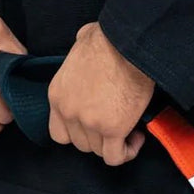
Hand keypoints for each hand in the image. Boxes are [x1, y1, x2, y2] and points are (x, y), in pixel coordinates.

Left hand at [47, 21, 155, 165]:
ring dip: (114, 143)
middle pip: (81, 143)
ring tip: (129, 129)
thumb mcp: (80, 40)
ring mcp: (90, 123)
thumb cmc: (108, 37)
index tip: (93, 122)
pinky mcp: (113, 129)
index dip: (77, 131)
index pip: (59, 132)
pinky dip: (126, 152)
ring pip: (99, 151)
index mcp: (58, 94)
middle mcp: (70, 112)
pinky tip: (136, 138)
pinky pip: (115, 157)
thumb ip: (77, 51)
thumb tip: (83, 42)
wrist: (127, 42)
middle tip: (114, 122)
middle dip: (98, 136)